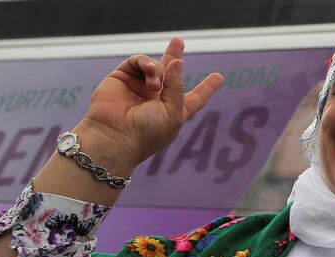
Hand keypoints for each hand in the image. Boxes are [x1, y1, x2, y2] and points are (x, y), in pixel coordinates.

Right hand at [81, 38, 223, 167]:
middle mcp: (157, 98)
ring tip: (155, 86)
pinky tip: (148, 72)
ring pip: (156, 66)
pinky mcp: (122, 77)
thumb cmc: (147, 132)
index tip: (219, 77)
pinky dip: (145, 63)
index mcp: (174, 112)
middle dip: (174, 57)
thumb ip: (177, 87)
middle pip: (170, 74)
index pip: (195, 98)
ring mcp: (139, 87)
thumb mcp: (173, 113)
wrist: (115, 136)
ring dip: (159, 71)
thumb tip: (177, 62)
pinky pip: (137, 61)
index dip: (206, 88)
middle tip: (178, 41)